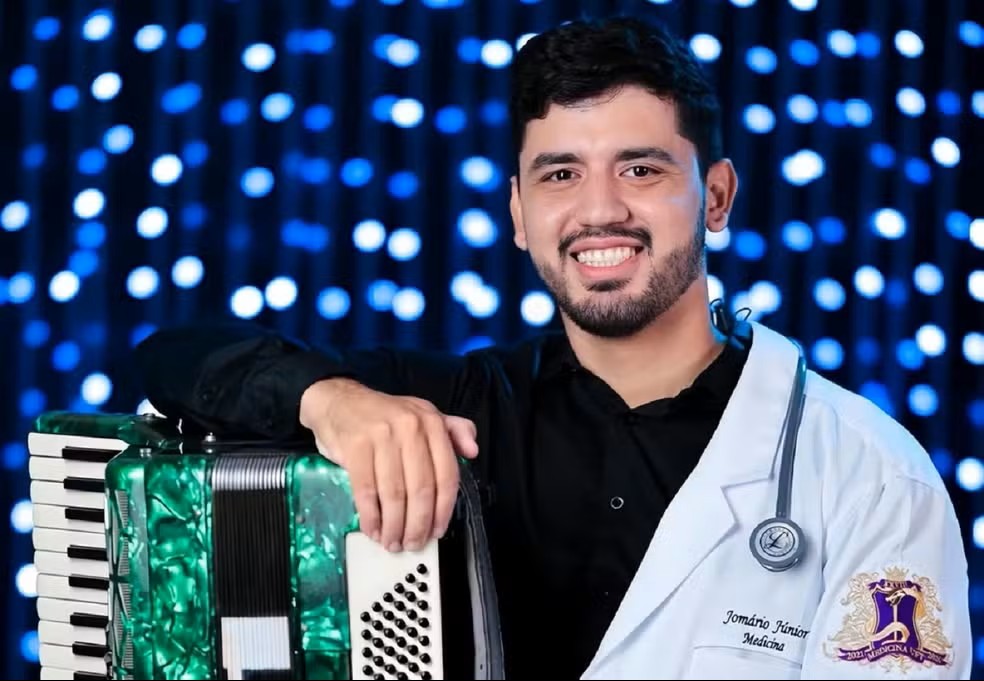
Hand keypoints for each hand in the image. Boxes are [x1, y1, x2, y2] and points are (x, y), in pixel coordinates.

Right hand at [299, 378, 478, 551]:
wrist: (339, 400)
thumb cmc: (384, 415)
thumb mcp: (423, 414)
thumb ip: (453, 431)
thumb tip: (473, 451)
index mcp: (431, 422)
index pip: (446, 474)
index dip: (444, 510)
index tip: (437, 531)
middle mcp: (410, 427)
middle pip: (421, 489)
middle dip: (418, 525)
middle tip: (413, 544)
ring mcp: (381, 436)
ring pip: (394, 494)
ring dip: (394, 526)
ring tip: (393, 542)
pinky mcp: (355, 447)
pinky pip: (366, 491)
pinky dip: (371, 517)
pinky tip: (373, 529)